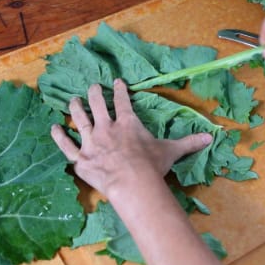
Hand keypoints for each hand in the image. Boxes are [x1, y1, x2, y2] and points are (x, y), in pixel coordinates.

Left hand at [50, 79, 212, 196]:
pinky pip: (66, 146)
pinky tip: (53, 128)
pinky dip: (58, 137)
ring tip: (72, 100)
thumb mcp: (171, 150)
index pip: (123, 101)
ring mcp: (91, 142)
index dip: (121, 90)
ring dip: (76, 108)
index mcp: (127, 123)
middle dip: (95, 94)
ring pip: (80, 120)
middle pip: (98, 105)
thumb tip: (210, 137)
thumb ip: (188, 142)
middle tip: (93, 87)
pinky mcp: (81, 159)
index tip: (117, 82)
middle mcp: (107, 128)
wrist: (132, 182)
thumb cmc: (151, 165)